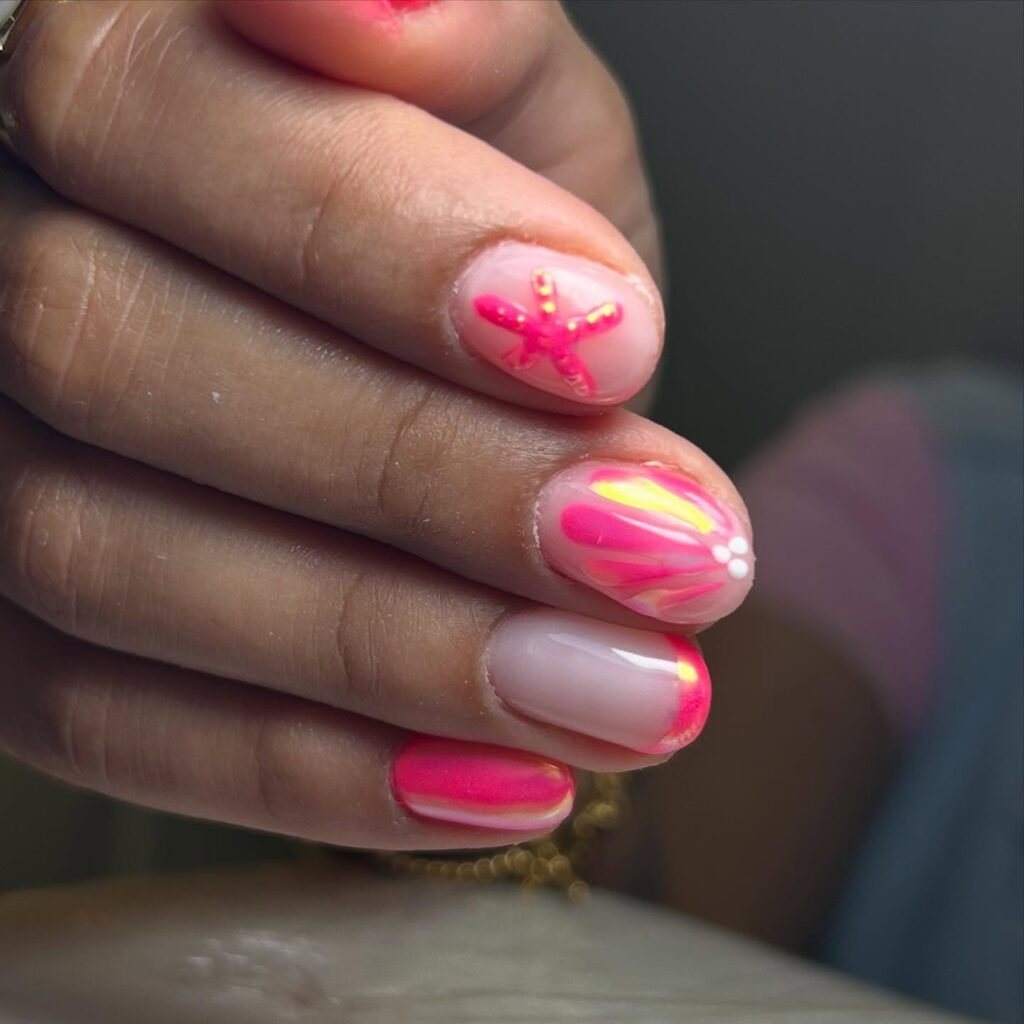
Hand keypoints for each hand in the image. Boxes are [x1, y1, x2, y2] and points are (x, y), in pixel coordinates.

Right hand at [0, 0, 752, 849]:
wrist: (441, 346)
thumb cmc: (477, 204)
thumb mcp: (508, 98)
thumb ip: (468, 34)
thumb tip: (388, 24)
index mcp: (106, 72)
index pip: (152, 115)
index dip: (374, 240)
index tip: (609, 339)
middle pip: (114, 356)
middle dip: (422, 477)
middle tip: (661, 552)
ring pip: (108, 561)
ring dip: (399, 651)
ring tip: (623, 689)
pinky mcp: (20, 629)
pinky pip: (113, 719)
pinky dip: (315, 769)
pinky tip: (505, 780)